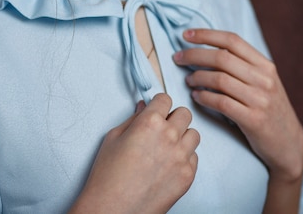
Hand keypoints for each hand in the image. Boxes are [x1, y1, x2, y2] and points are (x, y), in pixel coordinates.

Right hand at [71, 93, 198, 213]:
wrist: (113, 210)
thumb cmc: (108, 177)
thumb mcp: (113, 138)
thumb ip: (133, 119)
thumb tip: (143, 109)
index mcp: (150, 122)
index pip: (165, 99)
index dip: (159, 104)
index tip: (156, 109)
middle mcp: (169, 137)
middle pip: (184, 114)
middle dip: (173, 117)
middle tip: (162, 127)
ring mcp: (181, 157)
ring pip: (194, 134)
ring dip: (182, 136)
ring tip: (167, 146)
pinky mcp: (187, 176)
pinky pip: (194, 157)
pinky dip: (185, 157)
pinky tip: (169, 163)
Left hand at [174, 29, 302, 182]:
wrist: (288, 143)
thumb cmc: (268, 108)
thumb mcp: (264, 81)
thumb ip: (242, 65)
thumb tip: (207, 48)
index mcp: (265, 65)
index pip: (232, 40)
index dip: (206, 35)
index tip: (186, 35)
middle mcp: (264, 79)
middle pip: (221, 57)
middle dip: (194, 55)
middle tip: (177, 58)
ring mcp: (260, 99)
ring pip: (219, 79)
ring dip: (197, 77)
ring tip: (188, 80)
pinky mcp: (253, 120)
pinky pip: (221, 103)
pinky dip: (204, 97)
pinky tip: (196, 96)